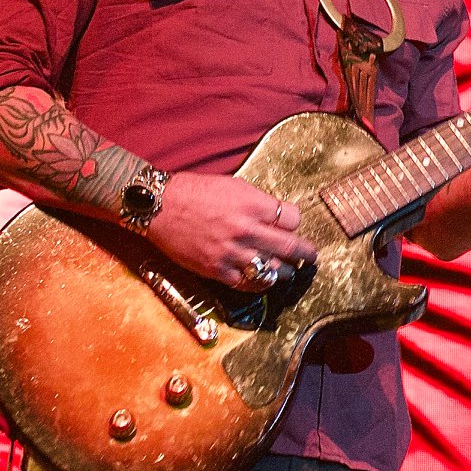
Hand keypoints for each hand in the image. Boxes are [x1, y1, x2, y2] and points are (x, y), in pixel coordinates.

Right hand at [144, 173, 316, 288]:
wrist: (159, 206)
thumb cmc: (195, 192)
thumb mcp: (234, 186)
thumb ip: (257, 203)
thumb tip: (276, 217)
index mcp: (253, 205)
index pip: (292, 219)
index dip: (294, 223)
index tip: (292, 226)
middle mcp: (246, 229)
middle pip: (290, 247)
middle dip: (305, 253)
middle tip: (311, 256)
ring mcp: (231, 251)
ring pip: (271, 269)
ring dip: (284, 272)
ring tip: (287, 271)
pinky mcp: (216, 268)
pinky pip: (246, 283)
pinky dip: (258, 284)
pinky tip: (262, 280)